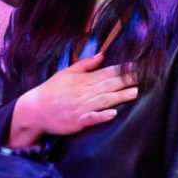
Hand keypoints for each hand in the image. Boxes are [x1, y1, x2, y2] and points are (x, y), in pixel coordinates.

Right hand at [10, 52, 137, 146]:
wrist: (35, 109)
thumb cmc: (51, 91)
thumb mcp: (66, 72)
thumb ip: (85, 64)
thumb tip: (101, 55)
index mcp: (82, 81)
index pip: (106, 73)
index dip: (122, 70)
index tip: (137, 66)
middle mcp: (84, 93)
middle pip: (108, 85)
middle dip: (126, 81)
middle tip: (143, 77)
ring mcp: (81, 107)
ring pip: (104, 100)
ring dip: (119, 97)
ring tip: (135, 93)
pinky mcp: (78, 121)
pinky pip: (91, 118)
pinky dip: (101, 116)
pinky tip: (112, 114)